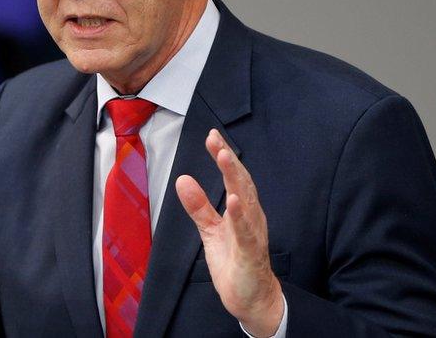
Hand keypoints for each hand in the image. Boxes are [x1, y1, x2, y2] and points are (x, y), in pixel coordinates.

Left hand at [175, 129, 283, 336]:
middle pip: (240, 182)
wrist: (251, 298)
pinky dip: (240, 215)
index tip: (211, 136)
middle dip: (228, 159)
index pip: (233, 178)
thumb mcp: (210, 230)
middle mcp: (251, 217)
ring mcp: (252, 233)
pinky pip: (246, 231)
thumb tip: (183, 179)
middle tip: (215, 138)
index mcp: (241, 210)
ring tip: (224, 156)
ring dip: (234, 178)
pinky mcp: (250, 253)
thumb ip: (198, 206)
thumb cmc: (234, 262)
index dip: (223, 156)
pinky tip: (232, 200)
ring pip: (245, 200)